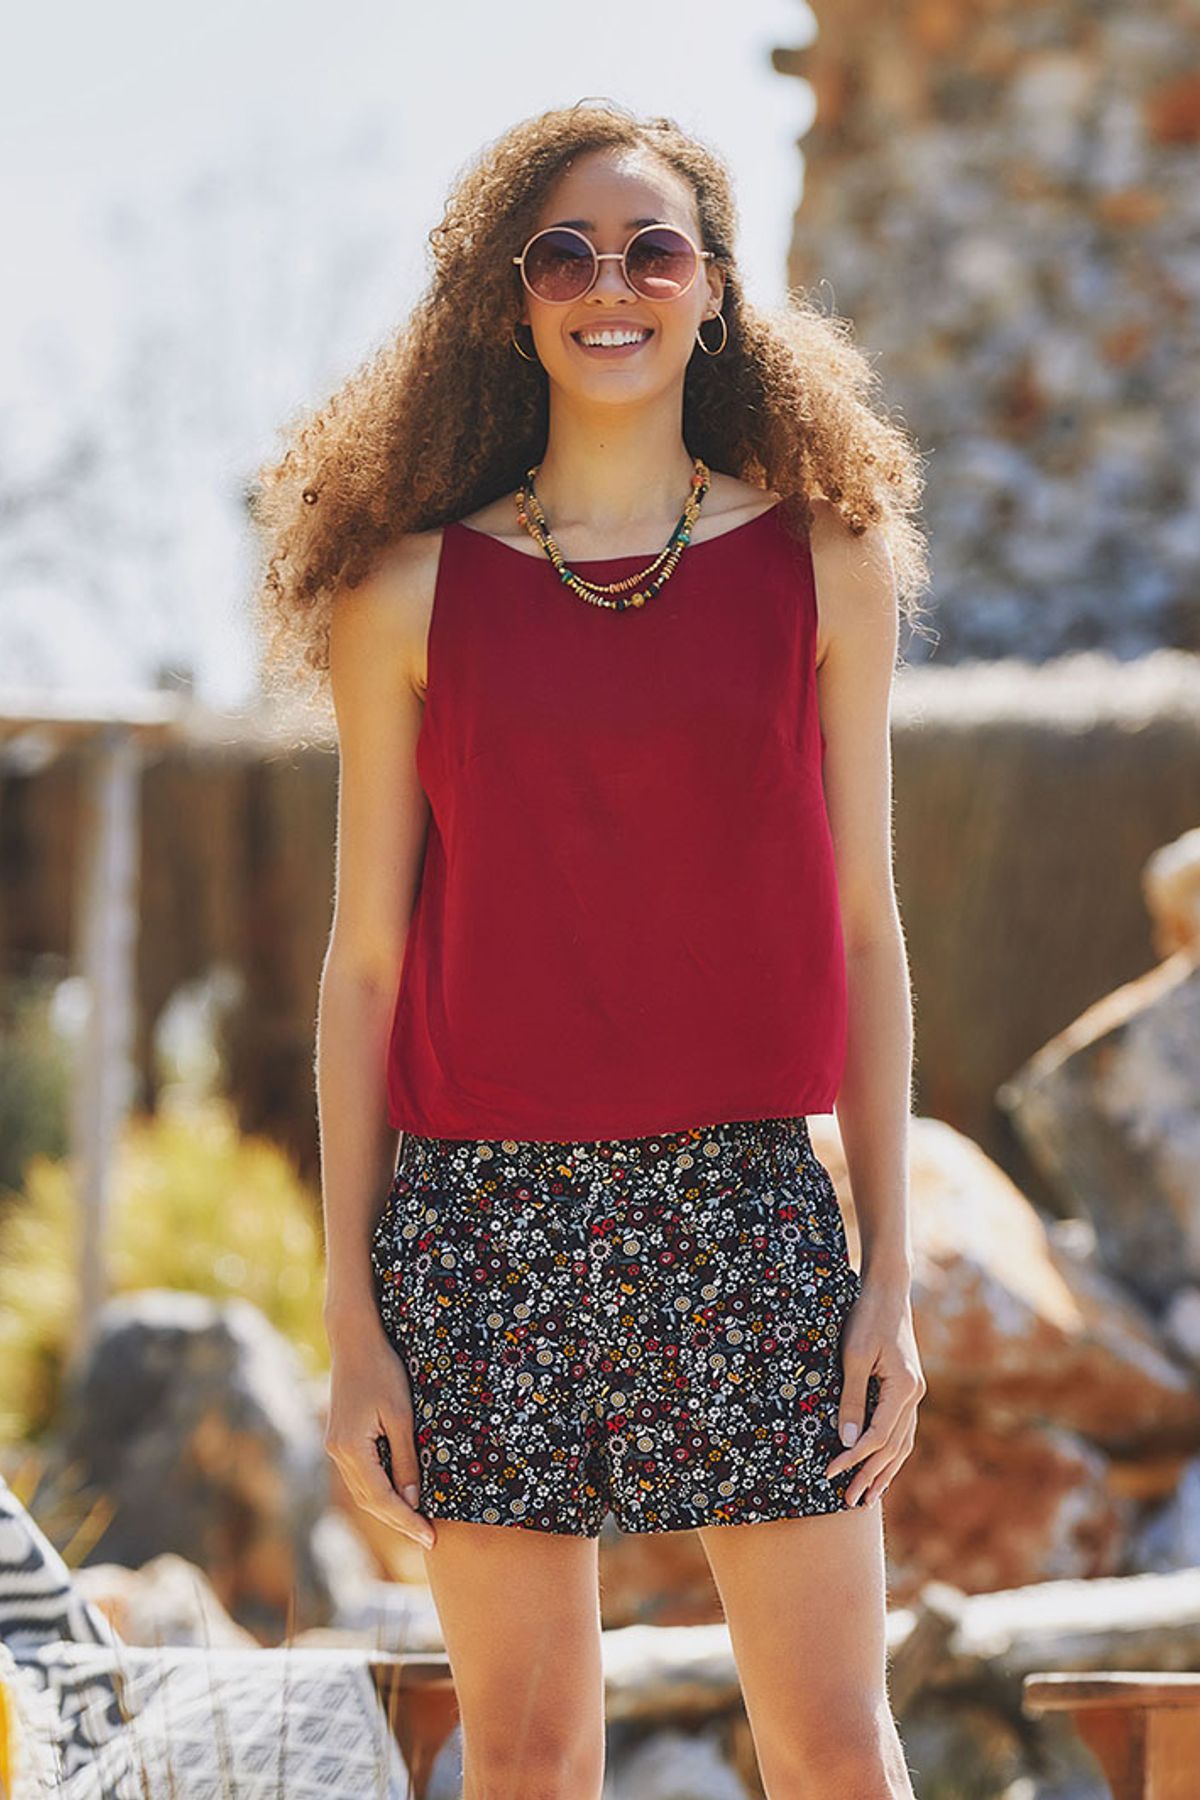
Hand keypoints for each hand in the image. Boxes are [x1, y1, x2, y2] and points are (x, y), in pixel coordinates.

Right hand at [323, 1320, 435, 1549]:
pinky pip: (360, 1475)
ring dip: (389, 1509)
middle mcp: (337, 1453)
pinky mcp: (339, 1439)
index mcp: (350, 1449)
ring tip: (417, 1524)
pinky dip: (380, 1490)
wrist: (355, 1340)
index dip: (407, 1521)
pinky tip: (400, 1495)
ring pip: (363, 1491)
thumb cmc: (383, 1371)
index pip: (382, 1498)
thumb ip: (406, 1460)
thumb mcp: (402, 1416)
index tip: (430, 1538)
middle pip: (369, 1501)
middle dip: (399, 1522)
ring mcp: (334, 1447)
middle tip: (428, 1539)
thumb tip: (413, 1500)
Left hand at [825, 1269, 924, 1506]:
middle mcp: (915, 1395)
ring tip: (868, 1496)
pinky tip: (882, 1466)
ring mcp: (914, 1392)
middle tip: (849, 1502)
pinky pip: (902, 1429)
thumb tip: (845, 1442)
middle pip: (893, 1447)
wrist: (888, 1289)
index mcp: (904, 1389)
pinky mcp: (907, 1388)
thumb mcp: (853, 1356)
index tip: (830, 1472)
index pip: (877, 1437)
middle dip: (870, 1475)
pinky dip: (891, 1452)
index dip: (853, 1459)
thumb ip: (851, 1399)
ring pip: (902, 1443)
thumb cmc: (867, 1317)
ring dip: (885, 1471)